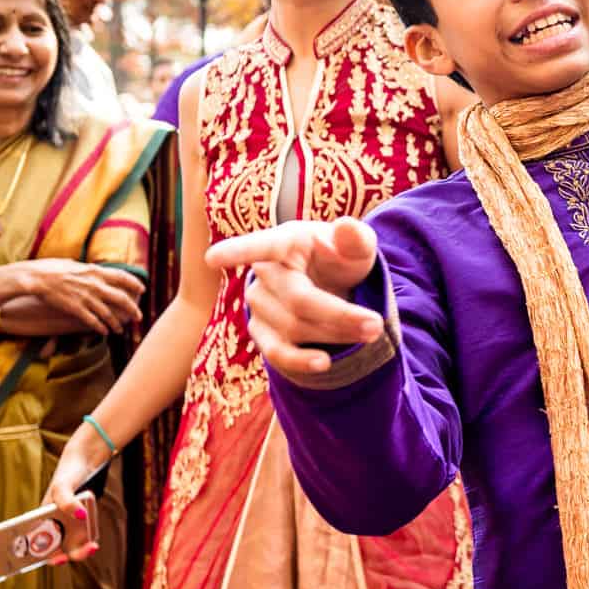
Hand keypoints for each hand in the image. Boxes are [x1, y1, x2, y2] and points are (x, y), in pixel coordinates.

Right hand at [20, 259, 144, 334]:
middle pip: (121, 298)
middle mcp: (94, 284)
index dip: (134, 284)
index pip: (122, 276)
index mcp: (95, 271)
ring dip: (116, 324)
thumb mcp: (73, 264)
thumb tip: (91, 268)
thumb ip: (85, 268)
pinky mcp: (76, 308)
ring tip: (120, 331)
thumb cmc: (51, 268)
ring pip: (109, 314)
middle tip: (138, 317)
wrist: (36, 278)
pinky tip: (104, 332)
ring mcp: (86, 297)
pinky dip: (101, 328)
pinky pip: (93, 321)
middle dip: (132, 309)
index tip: (142, 290)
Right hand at [40, 451, 103, 563]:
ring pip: (73, 545)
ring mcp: (69, 524)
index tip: (58, 558)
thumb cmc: (67, 474)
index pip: (38, 544)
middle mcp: (54, 525)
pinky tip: (92, 541)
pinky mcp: (82, 522)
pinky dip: (87, 541)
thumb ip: (67, 501)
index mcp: (41, 519)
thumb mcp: (63, 486)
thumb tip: (81, 516)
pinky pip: (83, 536)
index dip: (45, 554)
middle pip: (58, 548)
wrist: (85, 462)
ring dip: (80, 550)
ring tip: (92, 546)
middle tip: (82, 551)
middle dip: (70, 554)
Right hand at [207, 218, 382, 376]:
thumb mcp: (356, 246)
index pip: (260, 246)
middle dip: (340, 314)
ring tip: (370, 333)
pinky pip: (276, 352)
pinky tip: (324, 362)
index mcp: (285, 242)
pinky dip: (300, 361)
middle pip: (299, 300)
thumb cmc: (340, 260)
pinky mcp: (261, 332)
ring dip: (335, 334)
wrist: (332, 287)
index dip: (237, 252)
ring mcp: (259, 304)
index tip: (212, 259)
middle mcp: (265, 273)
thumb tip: (348, 227)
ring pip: (294, 328)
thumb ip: (356, 238)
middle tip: (376, 324)